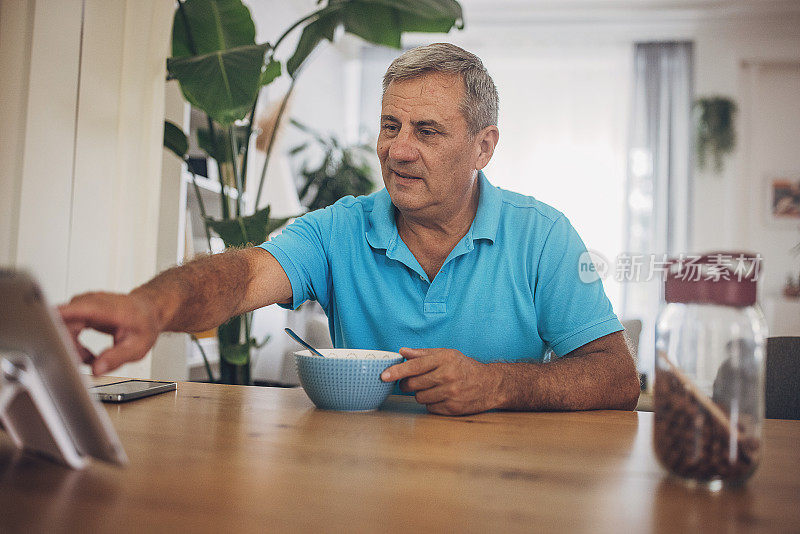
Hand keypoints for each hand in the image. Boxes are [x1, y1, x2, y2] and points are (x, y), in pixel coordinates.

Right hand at [58, 292, 160, 375]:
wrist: (149, 312)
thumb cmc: (145, 325)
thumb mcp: (137, 347)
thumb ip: (116, 358)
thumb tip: (96, 369)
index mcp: (110, 309)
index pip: (79, 309)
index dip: (59, 317)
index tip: (43, 328)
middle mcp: (94, 302)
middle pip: (65, 321)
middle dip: (66, 345)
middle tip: (82, 362)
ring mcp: (86, 304)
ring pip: (62, 325)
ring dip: (70, 346)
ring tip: (90, 358)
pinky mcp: (81, 310)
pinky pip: (66, 326)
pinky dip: (72, 342)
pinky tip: (87, 353)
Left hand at [380, 348, 502, 415]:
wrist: (490, 384)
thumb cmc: (464, 367)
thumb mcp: (446, 354)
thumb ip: (423, 354)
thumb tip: (402, 352)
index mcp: (444, 359)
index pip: (414, 366)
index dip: (397, 371)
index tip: (384, 376)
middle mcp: (448, 376)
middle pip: (413, 385)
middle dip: (407, 385)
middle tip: (410, 383)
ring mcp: (451, 393)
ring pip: (419, 398)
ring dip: (420, 394)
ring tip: (432, 388)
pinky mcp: (453, 408)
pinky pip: (430, 408)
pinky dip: (431, 403)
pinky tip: (441, 397)